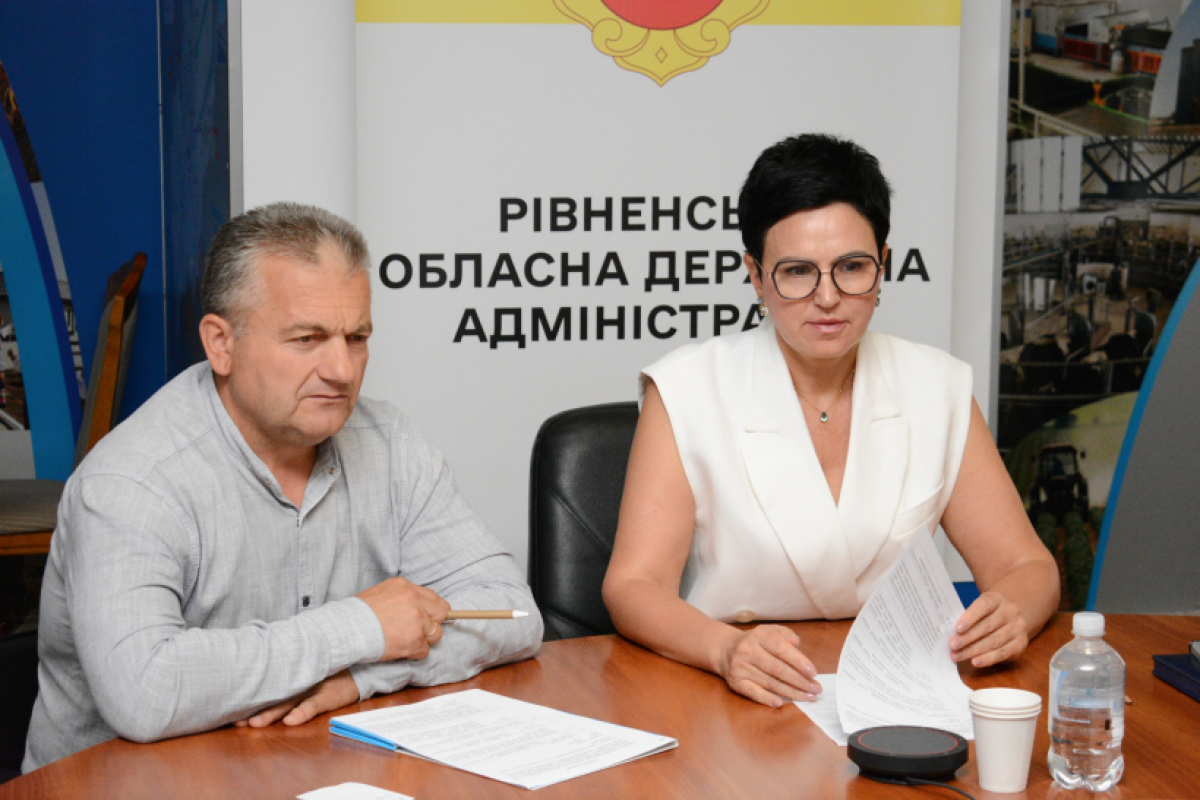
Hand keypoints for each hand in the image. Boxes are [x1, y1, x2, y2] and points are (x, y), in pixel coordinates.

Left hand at [235, 670, 359, 727]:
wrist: (361, 664)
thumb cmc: (330, 667)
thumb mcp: (307, 664)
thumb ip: (288, 666)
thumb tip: (261, 667)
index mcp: (293, 674)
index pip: (268, 685)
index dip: (250, 697)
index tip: (230, 707)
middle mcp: (299, 680)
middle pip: (273, 695)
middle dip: (254, 708)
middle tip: (236, 719)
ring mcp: (313, 687)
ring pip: (288, 701)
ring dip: (271, 713)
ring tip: (255, 723)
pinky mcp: (328, 694)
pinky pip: (313, 705)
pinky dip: (302, 712)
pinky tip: (291, 721)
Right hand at [356, 576, 449, 660]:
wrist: (346, 630)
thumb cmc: (357, 614)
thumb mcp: (381, 593)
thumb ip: (402, 598)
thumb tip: (417, 607)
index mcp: (405, 587)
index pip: (433, 597)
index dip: (432, 610)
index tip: (429, 618)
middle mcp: (414, 601)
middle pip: (442, 613)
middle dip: (433, 623)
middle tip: (420, 631)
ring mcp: (416, 621)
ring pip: (436, 634)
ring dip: (423, 640)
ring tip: (405, 641)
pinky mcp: (414, 640)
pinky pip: (425, 650)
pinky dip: (414, 653)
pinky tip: (400, 650)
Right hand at [716, 624, 821, 707]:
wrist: (727, 650)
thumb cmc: (757, 642)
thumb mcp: (770, 632)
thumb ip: (785, 635)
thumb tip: (796, 643)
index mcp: (759, 635)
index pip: (781, 648)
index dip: (798, 661)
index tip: (813, 673)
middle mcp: (747, 650)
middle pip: (777, 668)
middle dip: (800, 681)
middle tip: (816, 689)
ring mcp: (740, 667)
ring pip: (770, 682)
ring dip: (791, 692)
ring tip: (808, 697)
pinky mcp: (735, 682)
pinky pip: (753, 692)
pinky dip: (766, 699)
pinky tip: (780, 703)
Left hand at [951, 591, 1029, 667]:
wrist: (1012, 619)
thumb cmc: (987, 614)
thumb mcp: (979, 609)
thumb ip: (968, 617)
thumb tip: (952, 633)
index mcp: (997, 599)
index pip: (984, 605)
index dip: (971, 617)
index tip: (958, 628)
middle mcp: (1010, 612)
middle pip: (987, 626)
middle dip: (968, 637)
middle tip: (953, 645)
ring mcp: (1018, 628)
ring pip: (993, 641)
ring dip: (973, 650)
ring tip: (958, 656)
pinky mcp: (1021, 644)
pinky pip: (1002, 653)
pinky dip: (987, 659)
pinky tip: (975, 662)